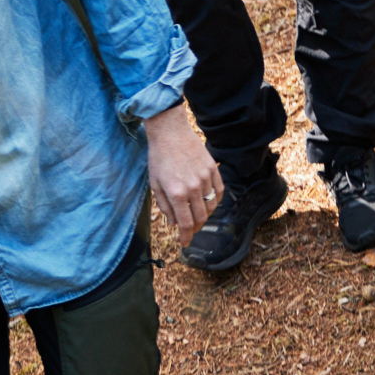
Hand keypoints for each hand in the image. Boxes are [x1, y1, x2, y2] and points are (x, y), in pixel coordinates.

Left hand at [144, 102, 222, 240]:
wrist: (170, 132)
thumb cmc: (159, 157)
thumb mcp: (155, 183)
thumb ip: (165, 206)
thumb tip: (174, 222)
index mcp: (176, 193)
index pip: (185, 223)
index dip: (186, 237)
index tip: (185, 243)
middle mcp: (192, 188)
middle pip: (200, 218)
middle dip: (195, 228)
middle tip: (190, 230)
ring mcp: (205, 178)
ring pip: (211, 207)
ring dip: (205, 216)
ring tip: (198, 216)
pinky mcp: (213, 169)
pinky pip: (219, 191)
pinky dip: (216, 201)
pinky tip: (208, 202)